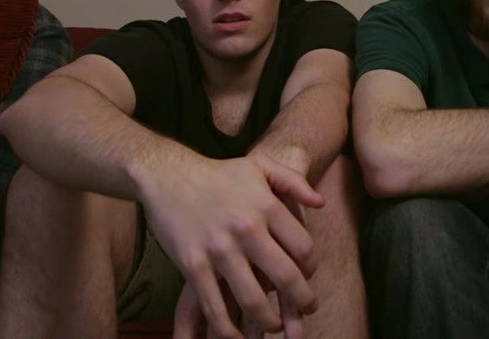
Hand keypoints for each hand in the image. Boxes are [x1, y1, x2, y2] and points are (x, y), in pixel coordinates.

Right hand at [154, 155, 323, 338]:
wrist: (167, 176)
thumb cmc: (219, 174)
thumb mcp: (261, 167)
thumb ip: (294, 181)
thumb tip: (320, 203)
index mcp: (266, 206)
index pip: (303, 248)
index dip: (311, 267)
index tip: (307, 275)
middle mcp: (246, 229)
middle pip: (286, 277)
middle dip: (302, 301)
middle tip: (306, 309)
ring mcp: (219, 250)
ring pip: (253, 300)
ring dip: (269, 321)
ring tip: (275, 325)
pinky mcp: (193, 266)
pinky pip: (215, 307)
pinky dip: (228, 330)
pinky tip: (236, 336)